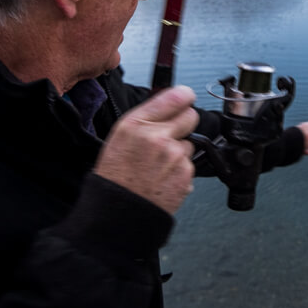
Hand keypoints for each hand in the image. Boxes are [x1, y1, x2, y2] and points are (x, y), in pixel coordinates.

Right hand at [95, 86, 198, 214]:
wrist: (118, 212)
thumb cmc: (116, 176)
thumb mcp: (120, 137)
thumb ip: (147, 118)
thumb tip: (170, 101)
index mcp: (137, 125)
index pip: (175, 97)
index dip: (184, 96)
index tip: (186, 97)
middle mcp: (157, 137)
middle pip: (191, 116)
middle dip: (184, 124)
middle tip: (169, 136)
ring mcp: (173, 156)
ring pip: (190, 143)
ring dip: (179, 151)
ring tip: (158, 165)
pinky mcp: (185, 174)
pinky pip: (189, 164)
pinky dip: (180, 170)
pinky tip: (162, 177)